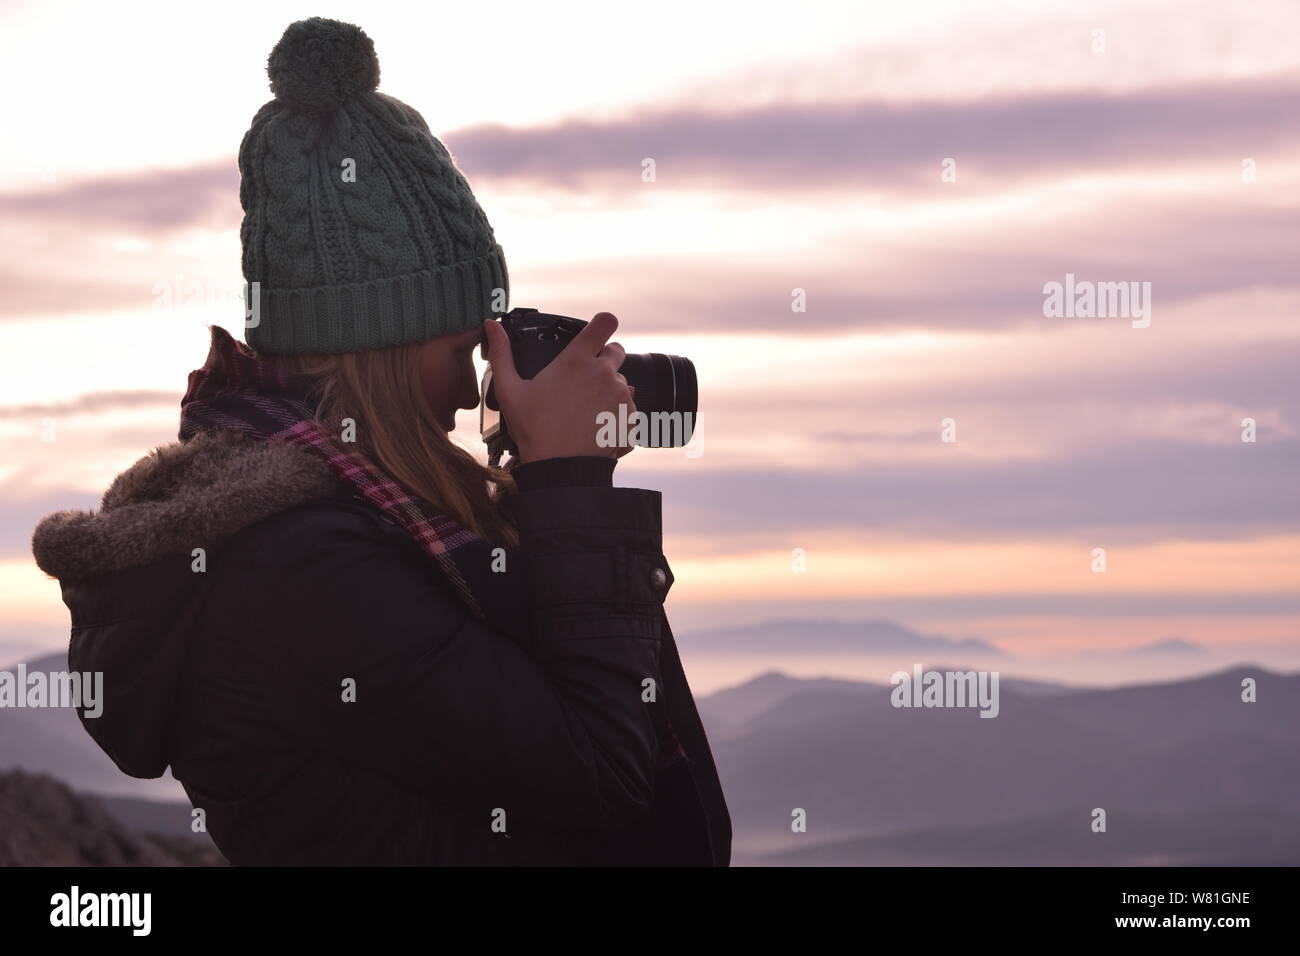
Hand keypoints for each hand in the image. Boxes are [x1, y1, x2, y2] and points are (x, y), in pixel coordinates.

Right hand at [483, 312, 637, 463]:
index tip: (596, 330)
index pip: (604, 322)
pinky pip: (628, 407)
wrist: (560, 470)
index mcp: (577, 360)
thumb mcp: (510, 390)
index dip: (601, 323)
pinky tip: (596, 425)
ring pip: (622, 381)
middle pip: (616, 351)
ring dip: (608, 389)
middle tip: (582, 379)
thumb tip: (491, 324)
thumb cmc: (534, 430)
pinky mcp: (631, 417)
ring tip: (584, 409)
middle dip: (603, 359)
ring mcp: (621, 395)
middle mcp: (604, 373)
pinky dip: (616, 413)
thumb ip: (502, 354)